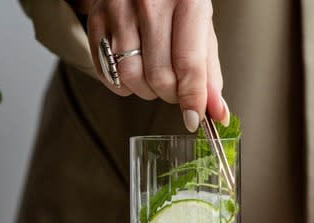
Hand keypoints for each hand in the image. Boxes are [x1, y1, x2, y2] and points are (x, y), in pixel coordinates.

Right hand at [82, 0, 228, 131]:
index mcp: (185, 1)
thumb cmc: (176, 1)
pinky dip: (123, 85)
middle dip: (170, 94)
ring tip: (155, 78)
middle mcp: (149, 3)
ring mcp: (118, 10)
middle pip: (158, 75)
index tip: (193, 120)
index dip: (192, 98)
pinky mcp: (96, 20)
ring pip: (130, 77)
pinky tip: (135, 70)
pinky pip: (107, 73)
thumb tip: (217, 112)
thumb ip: (208, 71)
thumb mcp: (201, 26)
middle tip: (175, 90)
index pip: (188, 63)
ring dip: (146, 91)